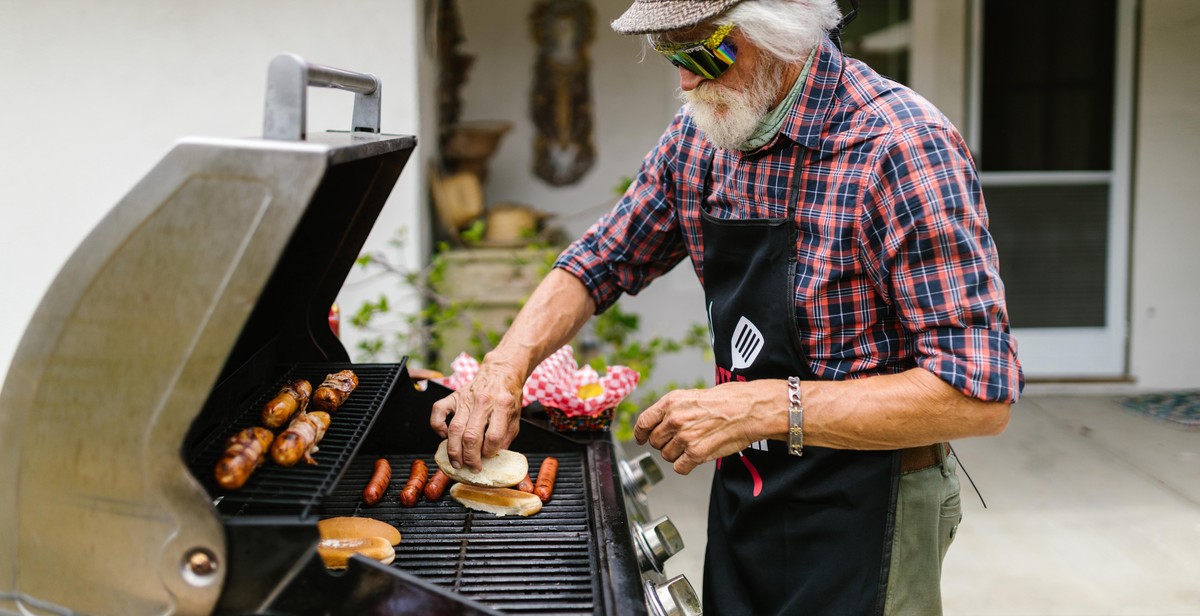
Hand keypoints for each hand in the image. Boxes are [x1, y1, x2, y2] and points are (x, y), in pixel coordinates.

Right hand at [429, 363, 523, 471]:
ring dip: (454, 450)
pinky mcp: (454, 396)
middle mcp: (483, 401)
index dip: (489, 452)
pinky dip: (437, 426)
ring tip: (456, 462)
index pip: (493, 436)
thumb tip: (493, 458)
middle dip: (470, 458)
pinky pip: (438, 411)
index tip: (488, 457)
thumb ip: (505, 437)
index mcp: (502, 406)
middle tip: (471, 467)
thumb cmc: (508, 397)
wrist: (500, 372)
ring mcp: (466, 398)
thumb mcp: (515, 417)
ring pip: (455, 429)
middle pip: (471, 436)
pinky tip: (443, 436)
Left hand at [634, 380, 783, 474]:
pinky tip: (695, 456)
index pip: (643, 422)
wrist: (748, 410)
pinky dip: (685, 465)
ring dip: (676, 454)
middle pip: (654, 442)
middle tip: (679, 440)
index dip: (640, 433)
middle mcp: (674, 419)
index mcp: (671, 402)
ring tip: (692, 445)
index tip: (641, 438)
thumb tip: (658, 423)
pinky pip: (679, 467)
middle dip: (664, 443)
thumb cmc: (726, 400)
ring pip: (666, 456)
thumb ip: (672, 409)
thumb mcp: (692, 396)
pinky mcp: (696, 453)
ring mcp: (684, 437)